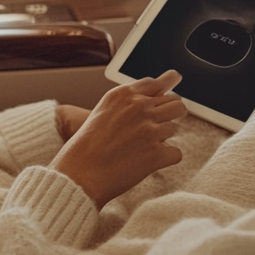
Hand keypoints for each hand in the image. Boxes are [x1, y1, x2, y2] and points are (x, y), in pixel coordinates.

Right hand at [50, 70, 186, 209]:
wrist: (79, 174)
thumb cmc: (86, 146)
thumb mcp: (103, 112)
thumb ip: (128, 102)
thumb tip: (155, 95)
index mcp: (124, 95)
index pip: (156, 83)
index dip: (166, 85)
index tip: (174, 81)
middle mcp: (139, 108)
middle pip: (175, 103)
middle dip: (172, 113)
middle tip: (162, 124)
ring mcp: (150, 130)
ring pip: (175, 128)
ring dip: (163, 138)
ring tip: (143, 148)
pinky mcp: (157, 153)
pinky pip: (176, 153)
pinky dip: (166, 159)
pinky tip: (149, 162)